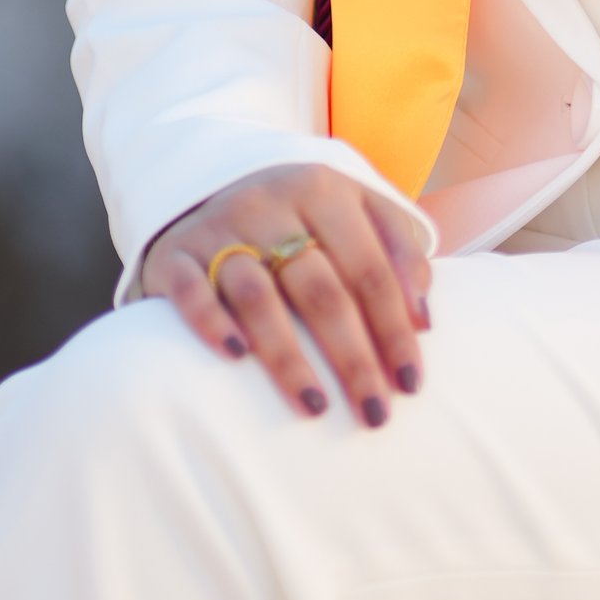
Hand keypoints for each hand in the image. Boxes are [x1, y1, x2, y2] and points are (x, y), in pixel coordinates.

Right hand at [141, 165, 430, 429]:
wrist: (209, 187)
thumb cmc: (301, 219)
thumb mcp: (354, 214)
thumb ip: (397, 253)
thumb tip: (423, 320)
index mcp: (325, 191)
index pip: (371, 268)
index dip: (394, 329)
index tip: (410, 385)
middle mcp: (273, 203)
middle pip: (322, 289)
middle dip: (353, 357)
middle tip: (374, 413)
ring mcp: (221, 227)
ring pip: (258, 296)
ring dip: (288, 357)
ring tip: (315, 407)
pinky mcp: (175, 254)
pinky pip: (190, 290)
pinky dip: (210, 322)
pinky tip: (235, 357)